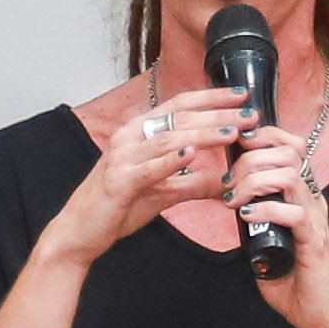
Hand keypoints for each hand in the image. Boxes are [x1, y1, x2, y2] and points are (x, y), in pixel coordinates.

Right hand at [63, 86, 260, 255]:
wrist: (79, 232)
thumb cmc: (117, 206)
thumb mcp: (163, 192)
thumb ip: (194, 183)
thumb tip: (229, 182)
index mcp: (140, 132)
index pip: (180, 106)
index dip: (212, 98)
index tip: (242, 95)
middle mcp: (130, 137)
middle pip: (180, 118)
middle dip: (218, 115)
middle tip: (249, 114)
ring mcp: (122, 157)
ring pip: (169, 139)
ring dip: (203, 134)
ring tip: (231, 132)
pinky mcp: (118, 181)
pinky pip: (148, 168)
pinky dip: (170, 160)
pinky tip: (192, 154)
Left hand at [231, 127, 328, 327]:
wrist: (318, 316)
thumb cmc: (290, 279)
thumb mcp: (263, 238)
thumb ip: (253, 215)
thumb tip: (228, 195)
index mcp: (301, 194)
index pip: (290, 145)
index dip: (263, 136)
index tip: (236, 147)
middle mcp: (311, 200)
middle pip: (287, 152)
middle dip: (249, 160)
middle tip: (228, 185)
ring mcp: (315, 219)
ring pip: (288, 176)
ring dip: (253, 182)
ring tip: (234, 200)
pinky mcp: (314, 242)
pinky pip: (294, 212)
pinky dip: (265, 209)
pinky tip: (246, 218)